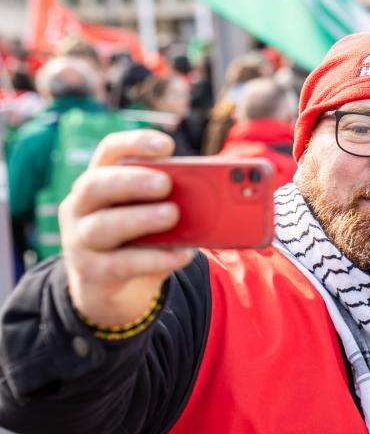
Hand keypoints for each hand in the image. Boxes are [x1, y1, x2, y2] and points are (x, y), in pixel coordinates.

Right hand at [60, 130, 194, 326]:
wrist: (111, 290)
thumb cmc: (139, 239)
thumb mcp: (156, 216)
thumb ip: (178, 202)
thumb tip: (224, 196)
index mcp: (100, 181)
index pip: (109, 151)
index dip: (134, 143)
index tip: (167, 145)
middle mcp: (80, 207)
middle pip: (96, 185)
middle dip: (132, 181)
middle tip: (165, 182)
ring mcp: (80, 241)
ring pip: (102, 226)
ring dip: (140, 218)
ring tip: (172, 214)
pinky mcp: (92, 273)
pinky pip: (121, 264)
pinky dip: (154, 259)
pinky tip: (182, 255)